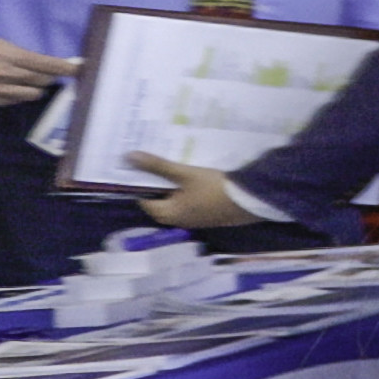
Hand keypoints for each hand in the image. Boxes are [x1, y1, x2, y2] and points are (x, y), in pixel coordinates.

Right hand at [0, 35, 72, 112]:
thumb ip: (9, 53)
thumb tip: (35, 62)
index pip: (43, 63)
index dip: (64, 68)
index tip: (80, 70)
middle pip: (38, 80)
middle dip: (49, 78)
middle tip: (55, 76)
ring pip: (27, 94)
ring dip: (34, 90)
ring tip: (35, 85)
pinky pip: (8, 102)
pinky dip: (16, 97)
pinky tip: (16, 92)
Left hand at [127, 153, 251, 234]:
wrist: (250, 201)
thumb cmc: (214, 189)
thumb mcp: (185, 174)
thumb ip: (157, 166)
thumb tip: (128, 157)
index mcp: (167, 213)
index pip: (144, 199)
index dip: (143, 183)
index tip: (146, 167)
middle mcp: (177, 221)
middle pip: (160, 201)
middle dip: (160, 185)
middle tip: (162, 166)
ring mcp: (194, 221)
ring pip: (177, 203)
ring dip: (176, 189)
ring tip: (180, 171)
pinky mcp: (208, 217)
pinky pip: (191, 205)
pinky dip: (189, 194)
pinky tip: (198, 182)